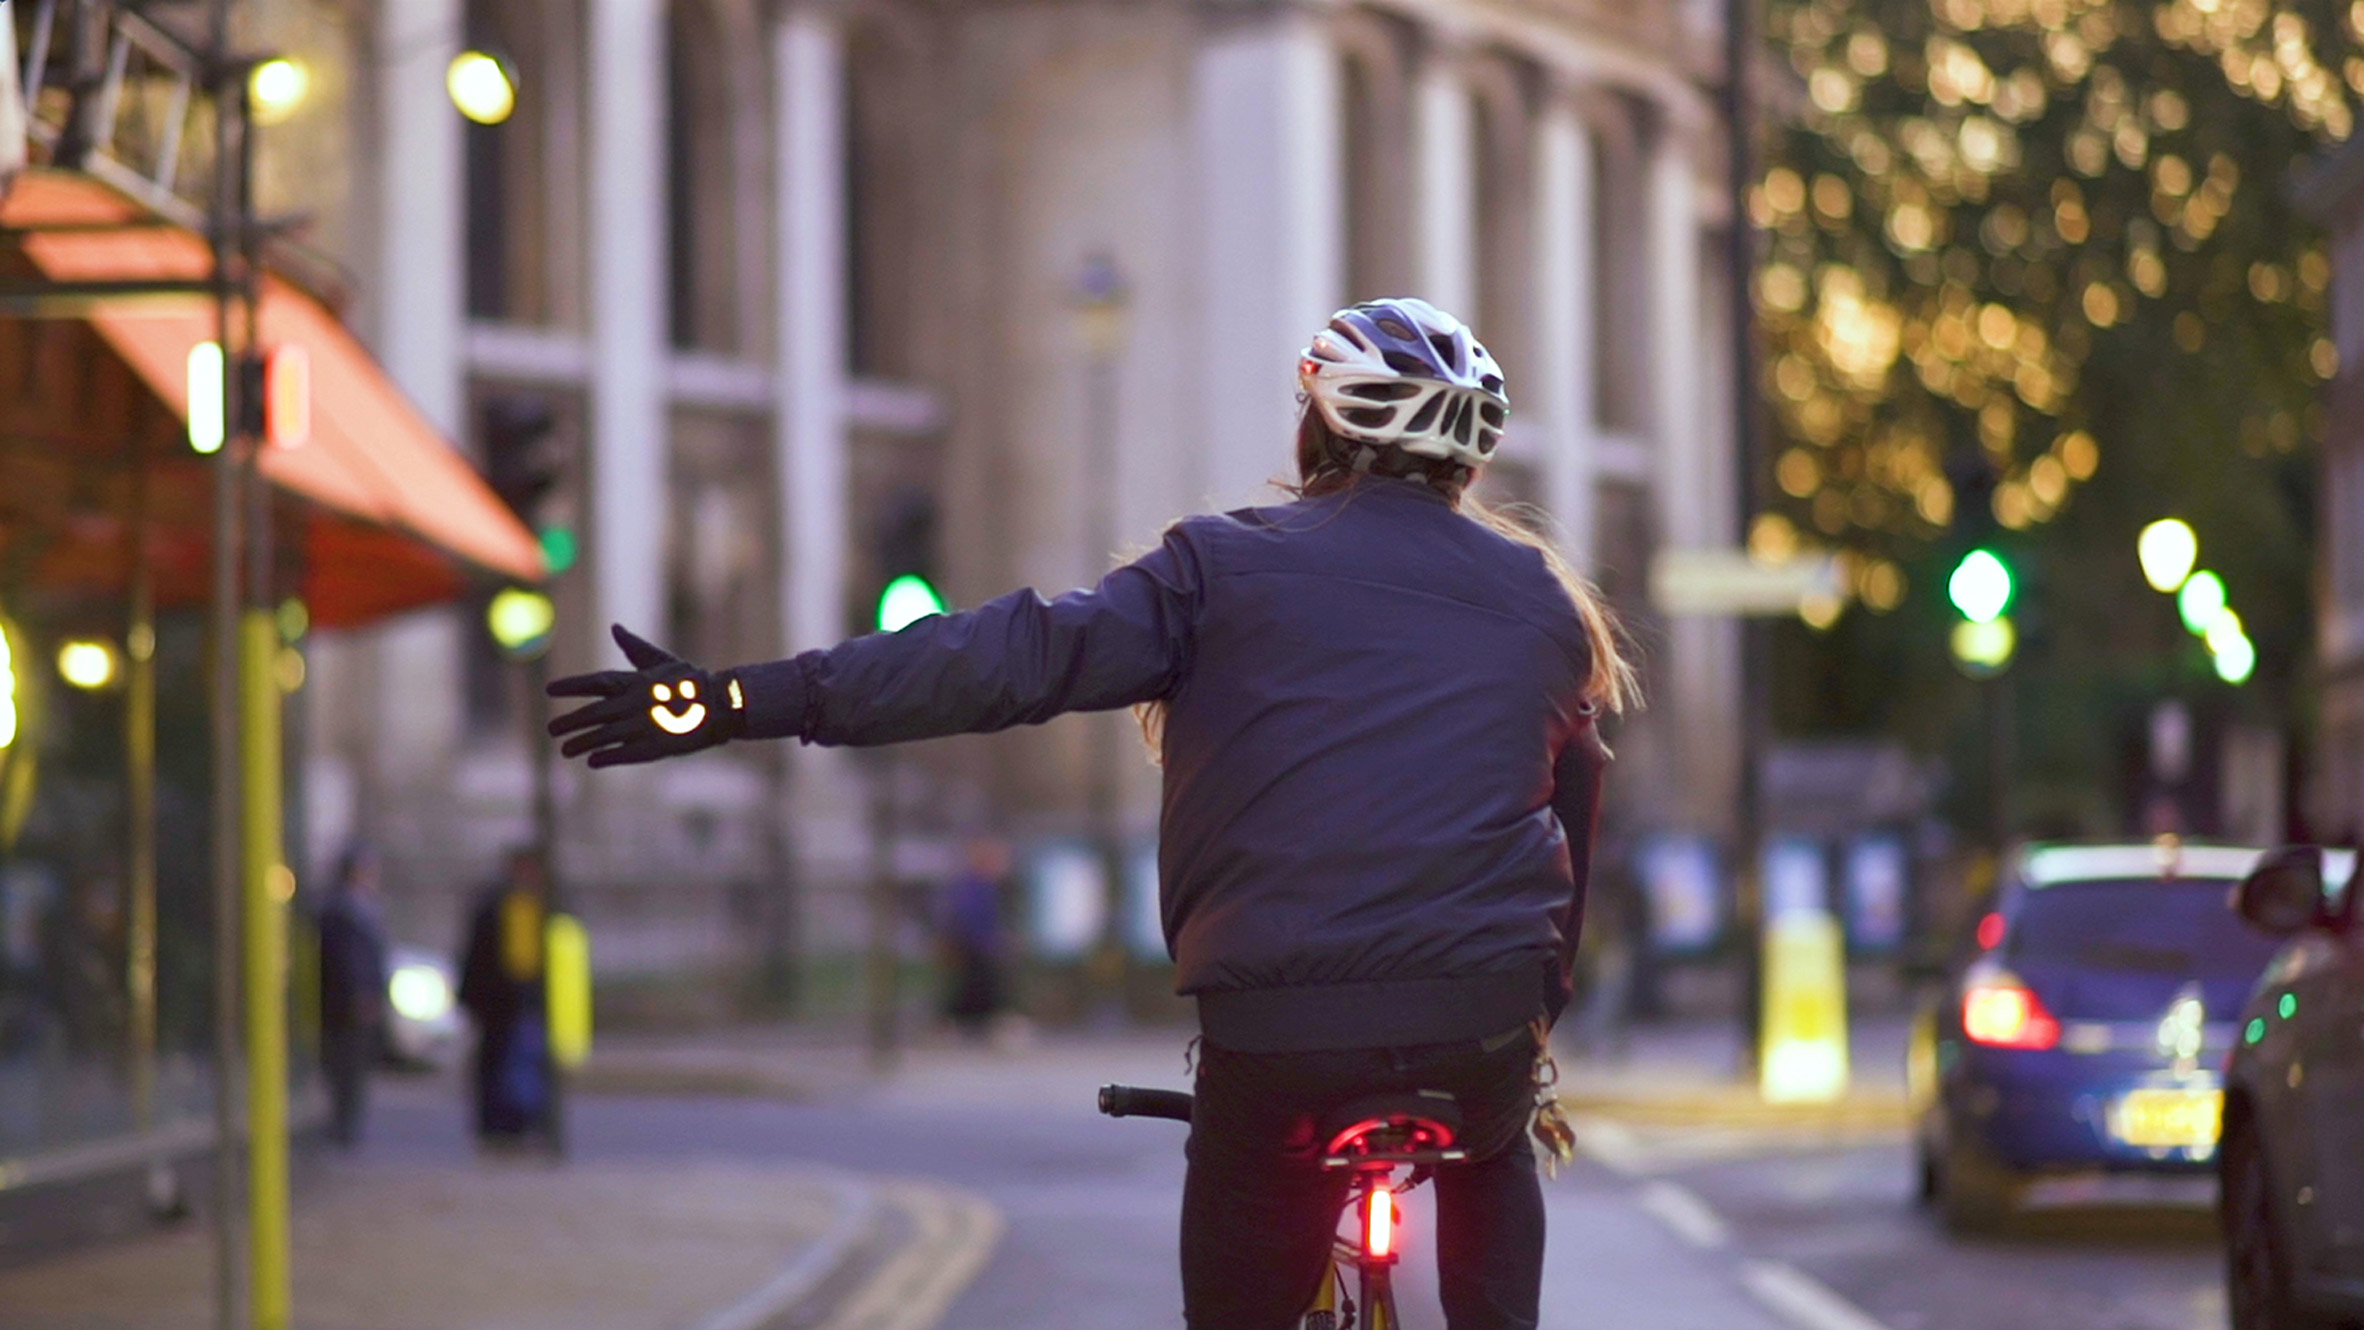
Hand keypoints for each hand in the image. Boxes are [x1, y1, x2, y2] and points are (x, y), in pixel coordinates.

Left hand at [547, 625, 745, 767]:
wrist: (723, 704)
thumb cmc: (692, 681)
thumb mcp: (663, 661)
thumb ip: (635, 648)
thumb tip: (615, 628)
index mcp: (637, 680)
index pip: (596, 682)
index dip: (572, 686)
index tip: (550, 690)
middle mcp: (636, 703)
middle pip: (594, 713)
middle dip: (570, 721)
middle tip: (552, 730)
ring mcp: (644, 726)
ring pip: (604, 736)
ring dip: (582, 743)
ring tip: (565, 750)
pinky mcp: (655, 746)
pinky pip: (623, 754)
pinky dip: (606, 757)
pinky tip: (592, 761)